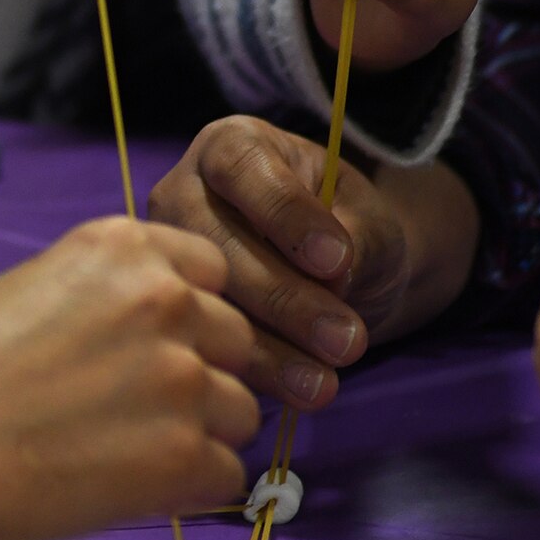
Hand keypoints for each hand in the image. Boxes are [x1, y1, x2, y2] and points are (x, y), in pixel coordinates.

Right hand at [0, 218, 258, 539]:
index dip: (187, 314)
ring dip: (198, 434)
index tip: (149, 345)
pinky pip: (225, 474)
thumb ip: (106, 292)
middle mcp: (165, 298)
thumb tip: (157, 327)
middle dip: (199, 373)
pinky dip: (186, 489)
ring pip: (239, 410)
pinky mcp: (185, 456)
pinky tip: (125, 486)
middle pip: (235, 340)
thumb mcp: (31, 287)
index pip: (210, 270)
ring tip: (123, 451)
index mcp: (122, 246)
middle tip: (131, 409)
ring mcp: (181, 377)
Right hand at [147, 117, 477, 410]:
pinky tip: (298, 393)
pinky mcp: (174, 309)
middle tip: (346, 340)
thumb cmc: (351, 228)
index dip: (286, 214)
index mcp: (229, 146)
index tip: (338, 261)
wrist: (338, 272)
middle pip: (217, 241)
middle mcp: (182, 192)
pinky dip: (256, 374)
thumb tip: (331, 278)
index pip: (243, 168)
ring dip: (270, 347)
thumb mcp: (368, 218)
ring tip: (327, 382)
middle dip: (285, 296)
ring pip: (207, 300)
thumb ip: (354, 236)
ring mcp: (171, 255)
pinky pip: (205, 342)